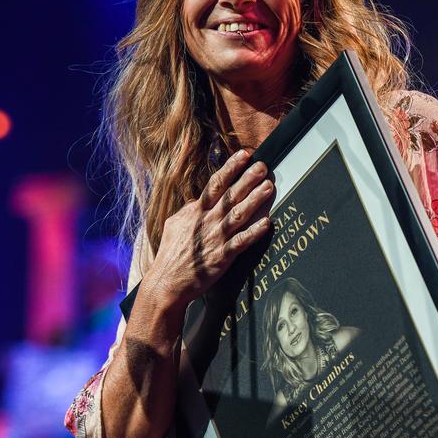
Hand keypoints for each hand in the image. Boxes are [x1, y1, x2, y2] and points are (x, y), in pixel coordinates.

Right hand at [146, 149, 273, 309]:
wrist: (167, 282)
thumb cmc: (170, 254)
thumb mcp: (174, 225)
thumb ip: (188, 211)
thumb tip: (197, 200)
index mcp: (195, 212)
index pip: (215, 184)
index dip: (230, 168)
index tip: (244, 155)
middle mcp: (207, 222)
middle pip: (230, 196)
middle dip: (248, 179)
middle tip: (263, 166)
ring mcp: (215, 239)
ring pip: (238, 215)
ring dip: (255, 200)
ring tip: (269, 187)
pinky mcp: (222, 257)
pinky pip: (241, 242)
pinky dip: (255, 232)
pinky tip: (268, 223)